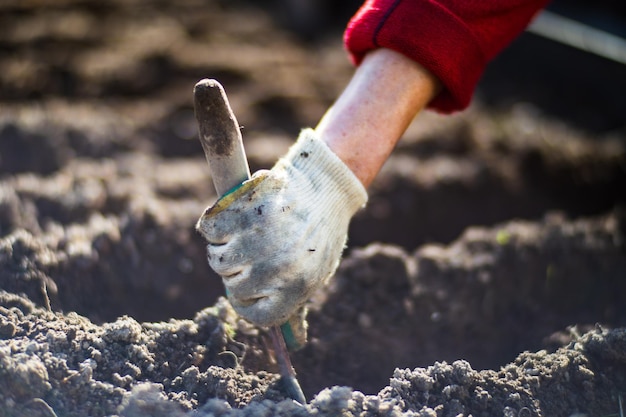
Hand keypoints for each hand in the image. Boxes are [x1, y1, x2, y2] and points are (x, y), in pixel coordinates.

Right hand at [196, 129, 366, 338]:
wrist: (324, 183)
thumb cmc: (320, 229)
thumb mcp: (316, 270)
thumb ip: (296, 301)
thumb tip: (294, 343)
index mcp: (296, 287)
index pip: (256, 316)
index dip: (248, 303)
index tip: (249, 288)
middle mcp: (274, 268)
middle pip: (231, 285)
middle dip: (238, 269)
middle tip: (256, 247)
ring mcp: (256, 239)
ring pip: (217, 259)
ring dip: (225, 246)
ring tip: (249, 230)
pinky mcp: (242, 211)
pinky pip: (209, 228)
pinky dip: (215, 223)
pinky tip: (235, 215)